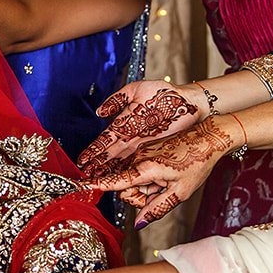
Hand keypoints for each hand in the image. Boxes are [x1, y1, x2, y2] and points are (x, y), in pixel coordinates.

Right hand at [78, 82, 205, 174]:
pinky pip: (137, 162)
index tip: (82, 160)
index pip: (105, 139)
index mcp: (125, 121)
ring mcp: (142, 144)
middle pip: (110, 153)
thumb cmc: (166, 93)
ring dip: (110, 171)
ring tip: (98, 181)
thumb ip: (117, 99)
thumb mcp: (137, 90)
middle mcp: (131, 135)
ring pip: (122, 160)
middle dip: (98, 165)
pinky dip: (127, 171)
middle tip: (86, 176)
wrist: (190, 103)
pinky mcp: (154, 150)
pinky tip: (119, 179)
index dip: (93, 150)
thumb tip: (99, 111)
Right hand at [82, 119, 238, 227]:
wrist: (209, 137)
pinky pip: (139, 170)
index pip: (117, 180)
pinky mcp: (147, 150)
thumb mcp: (180, 192)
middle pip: (126, 186)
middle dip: (139, 196)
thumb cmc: (197, 162)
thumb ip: (157, 208)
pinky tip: (166, 175)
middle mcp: (139, 158)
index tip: (84, 184)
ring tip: (168, 181)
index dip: (101, 184)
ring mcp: (143, 153)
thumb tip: (139, 222)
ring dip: (146, 187)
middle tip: (161, 194)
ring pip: (133, 179)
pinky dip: (149, 178)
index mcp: (146, 168)